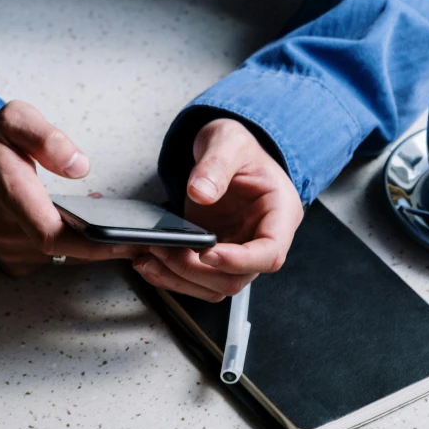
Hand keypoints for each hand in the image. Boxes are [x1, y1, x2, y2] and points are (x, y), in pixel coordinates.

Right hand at [0, 101, 141, 275]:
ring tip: (113, 223)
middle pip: (67, 251)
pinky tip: (84, 227)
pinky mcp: (11, 259)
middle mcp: (6, 229)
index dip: (94, 244)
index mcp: (10, 192)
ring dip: (91, 244)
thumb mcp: (16, 121)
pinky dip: (74, 247)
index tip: (127, 241)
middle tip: (136, 230)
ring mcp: (8, 249)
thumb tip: (79, 165)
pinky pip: (53, 260)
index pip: (53, 235)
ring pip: (63, 257)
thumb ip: (47, 139)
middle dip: (105, 243)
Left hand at [133, 119, 302, 300]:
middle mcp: (262, 240)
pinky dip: (174, 276)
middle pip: (237, 278)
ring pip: (215, 286)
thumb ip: (216, 166)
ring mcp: (239, 251)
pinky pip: (199, 278)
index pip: (269, 253)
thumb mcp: (229, 143)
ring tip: (148, 260)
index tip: (207, 253)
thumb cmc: (239, 147)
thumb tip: (201, 192)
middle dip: (196, 271)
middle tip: (163, 251)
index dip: (239, 261)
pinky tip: (150, 262)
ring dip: (181, 280)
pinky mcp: (216, 255)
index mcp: (280, 214)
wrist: (226, 151)